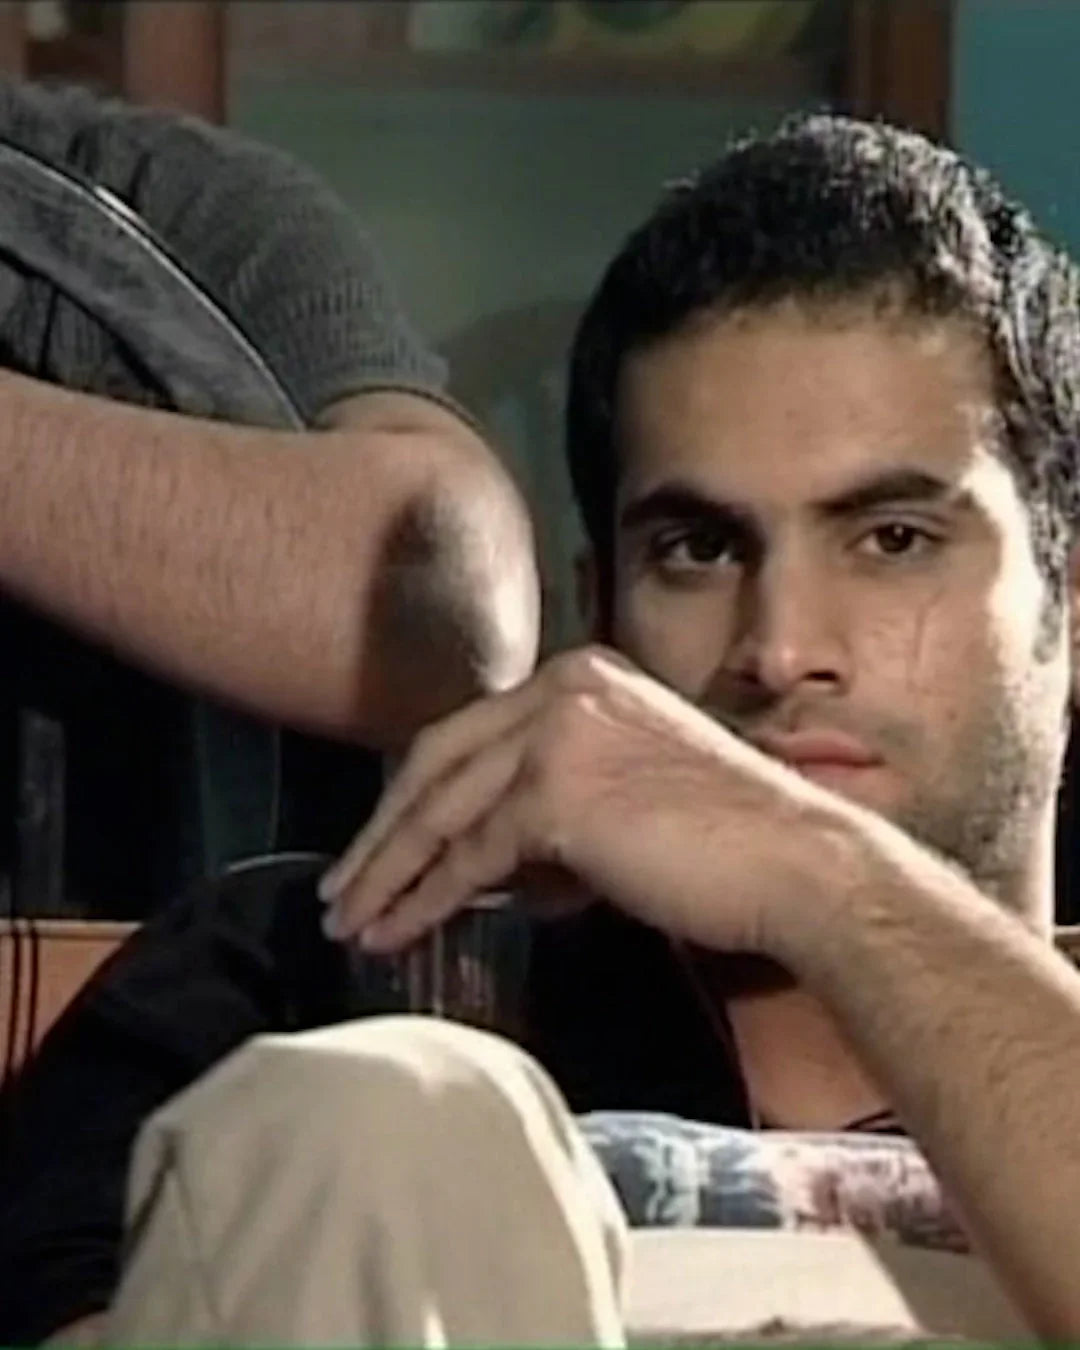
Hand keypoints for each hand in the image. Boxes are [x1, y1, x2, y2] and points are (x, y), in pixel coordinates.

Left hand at [318, 647, 850, 956]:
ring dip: (387, 872)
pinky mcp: (556, 793)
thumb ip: (544, 815)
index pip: (469, 735)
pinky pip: (466, 855)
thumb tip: (471, 868)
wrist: (797, 864)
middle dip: (381, 834)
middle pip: (435, 762)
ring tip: (352, 919)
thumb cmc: (726, 844)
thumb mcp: (622, 800)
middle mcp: (562, 688)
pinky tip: (396, 931)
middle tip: (342, 886)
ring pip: (439, 810)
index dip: (416, 795)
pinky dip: (423, 898)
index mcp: (579, 677)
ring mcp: (557, 733)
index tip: (383, 842)